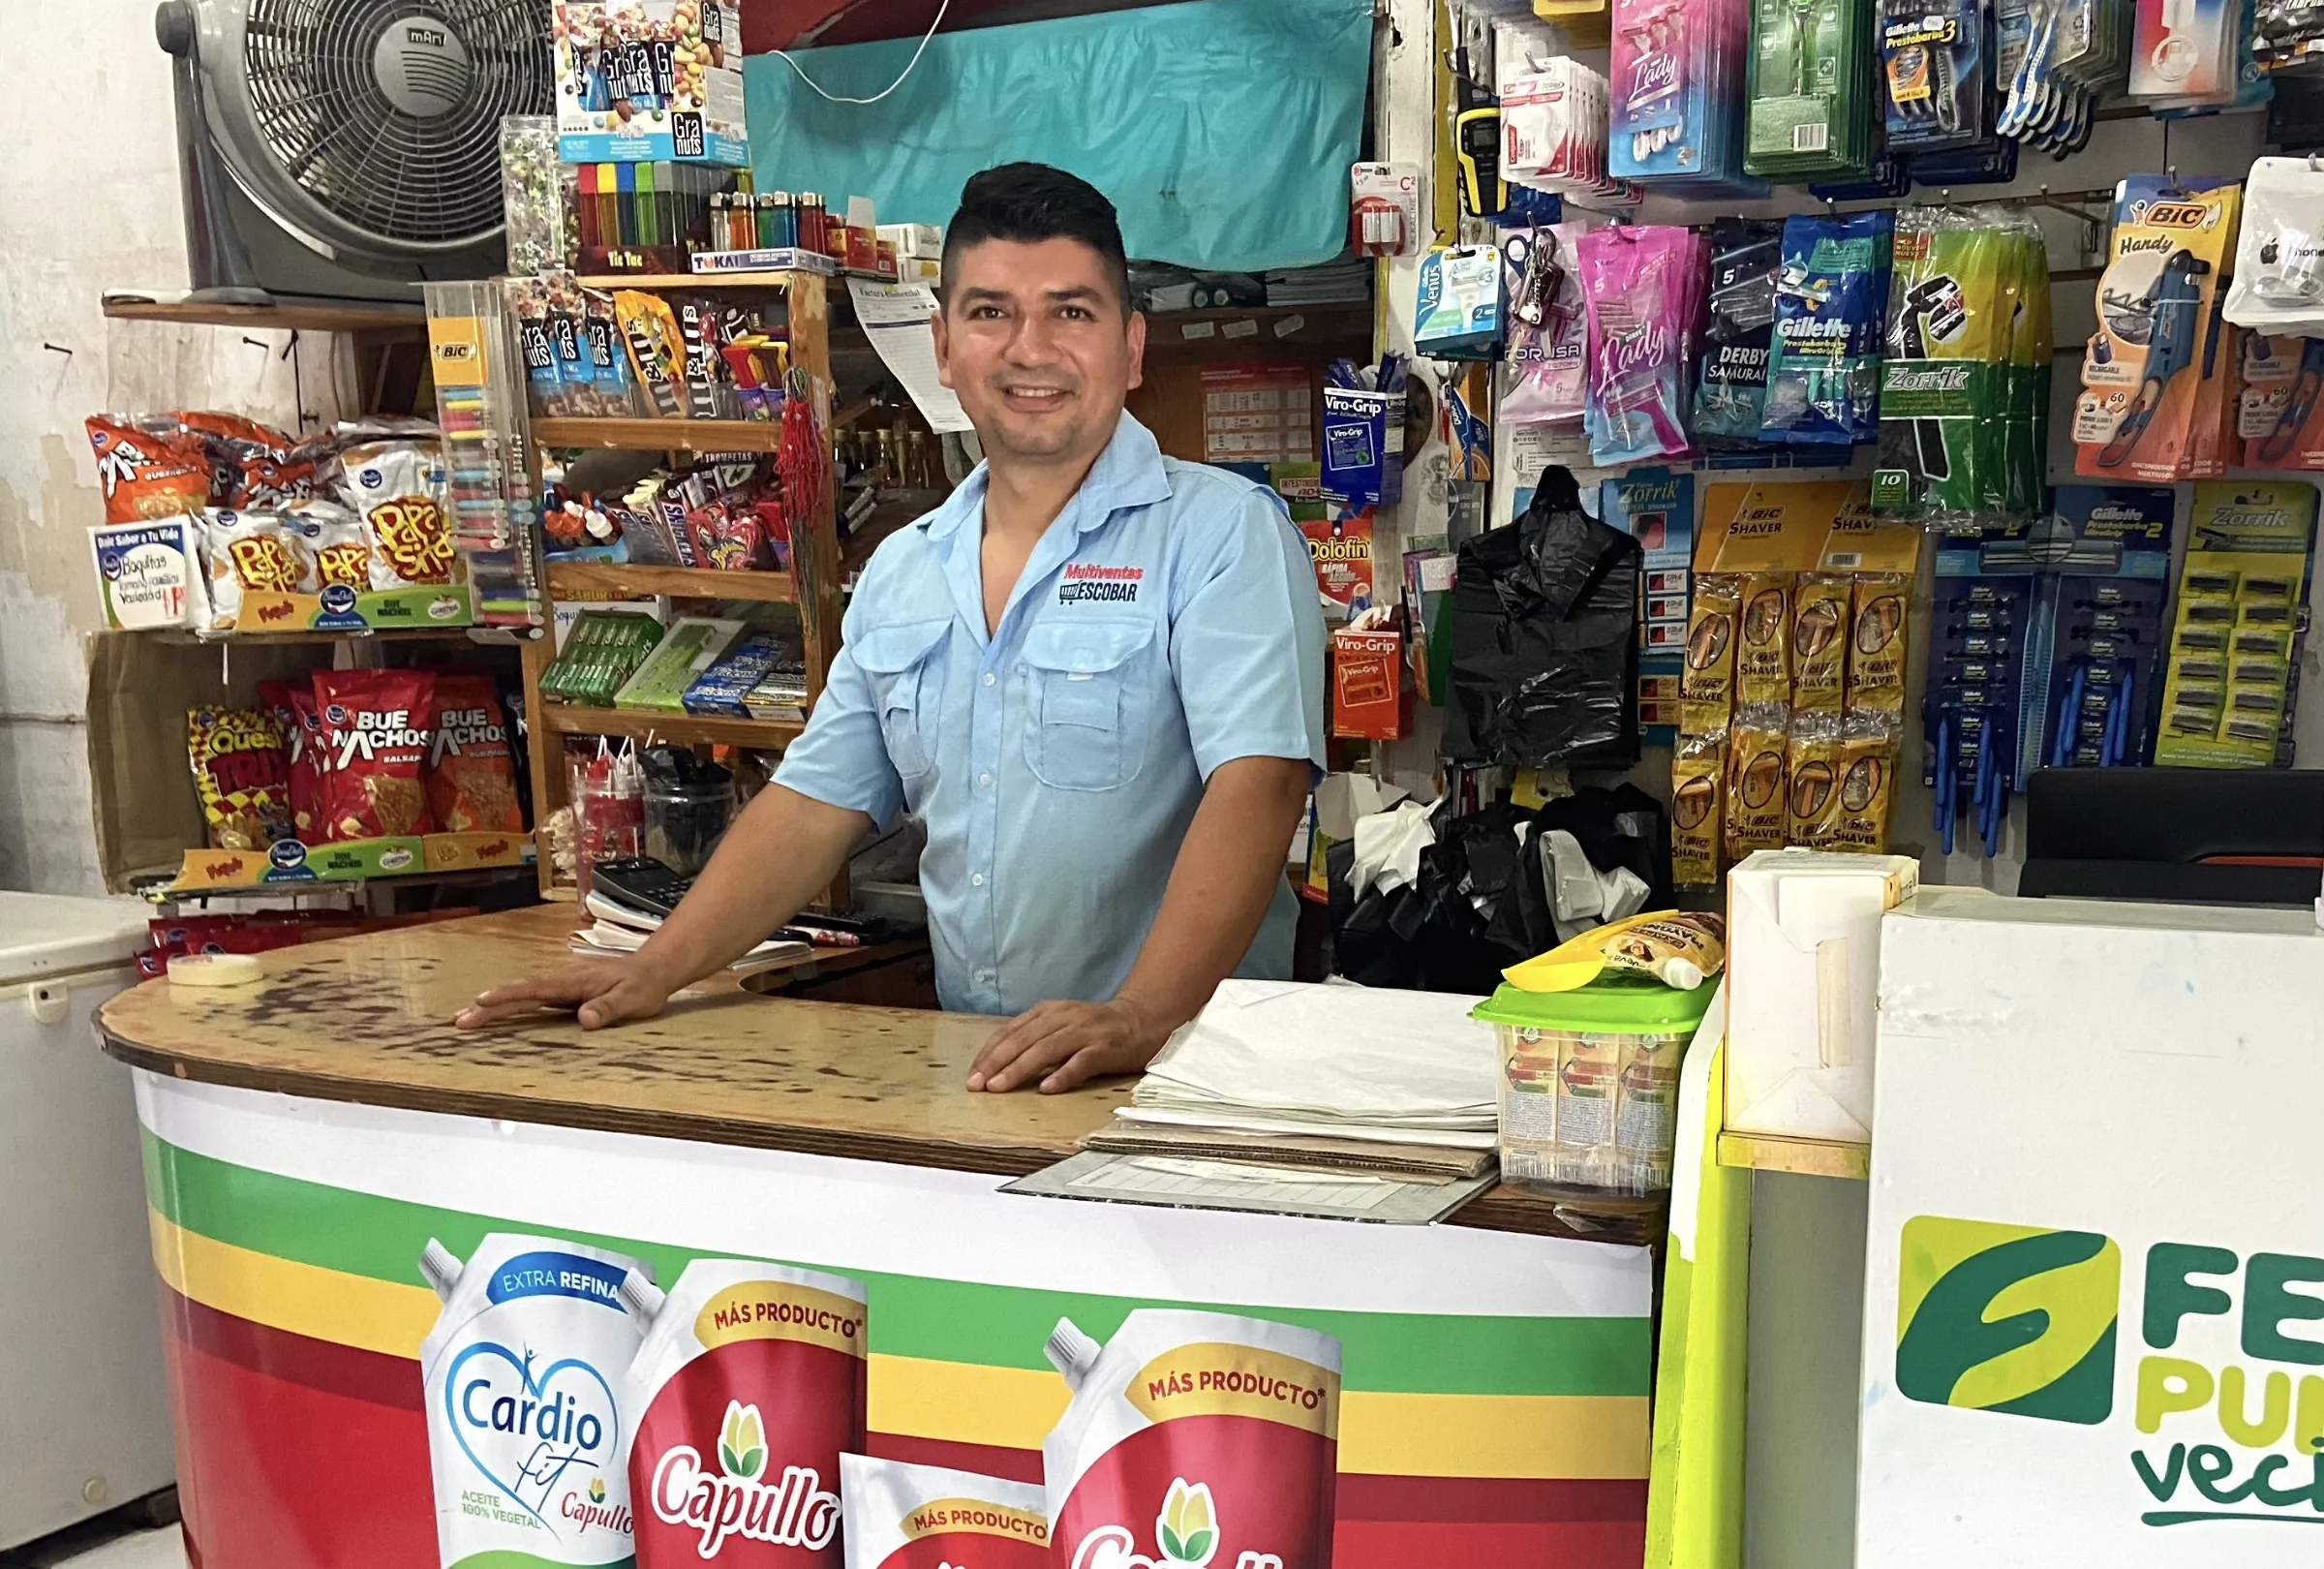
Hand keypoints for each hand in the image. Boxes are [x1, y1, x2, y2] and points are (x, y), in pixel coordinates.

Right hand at [454, 958, 676, 1030]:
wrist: (652, 971)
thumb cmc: (642, 986)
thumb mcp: (632, 999)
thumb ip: (609, 1008)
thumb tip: (585, 1019)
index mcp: (573, 981)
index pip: (535, 989)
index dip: (509, 996)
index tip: (482, 1001)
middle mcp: (561, 982)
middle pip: (520, 993)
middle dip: (489, 1006)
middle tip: (459, 1019)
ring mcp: (560, 988)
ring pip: (522, 997)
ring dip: (494, 1007)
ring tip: (465, 1018)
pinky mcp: (563, 995)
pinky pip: (532, 1001)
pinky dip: (510, 1007)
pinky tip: (494, 1016)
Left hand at [967, 998, 1170, 1093]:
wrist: (1143, 1020)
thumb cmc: (1096, 1028)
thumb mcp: (1061, 1025)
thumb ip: (1035, 1039)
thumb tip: (998, 1064)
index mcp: (1049, 1011)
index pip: (1011, 1032)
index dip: (989, 1053)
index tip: (972, 1074)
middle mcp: (1064, 1017)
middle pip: (1023, 1040)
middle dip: (996, 1063)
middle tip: (977, 1084)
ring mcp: (1085, 1032)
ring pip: (1046, 1050)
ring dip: (1019, 1069)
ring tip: (1000, 1087)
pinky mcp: (1105, 1048)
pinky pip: (1081, 1062)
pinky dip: (1062, 1075)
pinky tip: (1046, 1088)